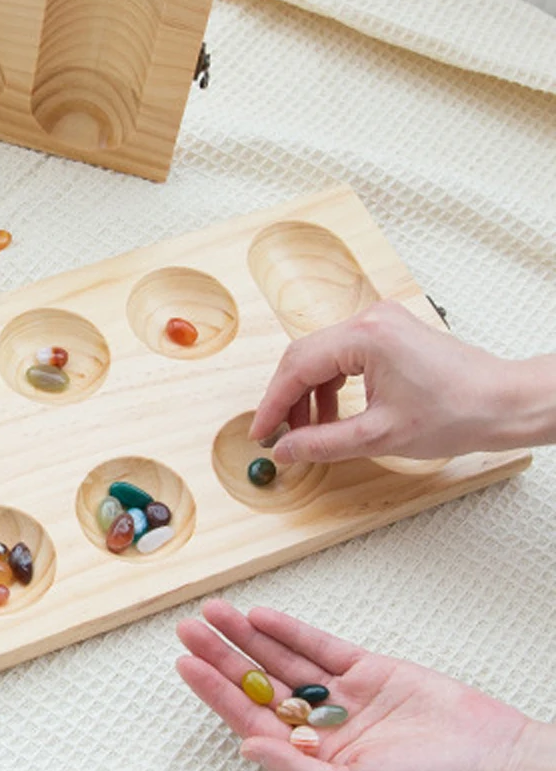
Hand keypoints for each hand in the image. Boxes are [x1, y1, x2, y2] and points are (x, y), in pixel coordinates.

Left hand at [176, 599, 539, 770]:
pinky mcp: (370, 671)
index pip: (251, 718)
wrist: (492, 763)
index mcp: (313, 759)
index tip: (185, 664)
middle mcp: (322, 727)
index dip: (216, 691)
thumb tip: (245, 746)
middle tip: (186, 628)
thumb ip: (295, 769)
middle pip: (259, 684)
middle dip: (222, 656)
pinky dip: (290, 631)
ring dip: (248, 637)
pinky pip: (320, 648)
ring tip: (213, 613)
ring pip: (283, 661)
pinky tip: (260, 617)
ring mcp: (344, 696)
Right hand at [250, 300, 541, 462]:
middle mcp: (371, 320)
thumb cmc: (459, 412)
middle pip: (306, 356)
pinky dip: (333, 384)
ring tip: (311, 430)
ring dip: (311, 394)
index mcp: (366, 337)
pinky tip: (335, 413)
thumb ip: (323, 443)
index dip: (274, 403)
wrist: (506, 404)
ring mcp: (382, 323)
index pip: (298, 366)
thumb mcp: (380, 436)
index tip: (262, 430)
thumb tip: (286, 450)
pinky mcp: (391, 333)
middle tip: (281, 433)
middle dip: (290, 398)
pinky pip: (345, 355)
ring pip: (323, 356)